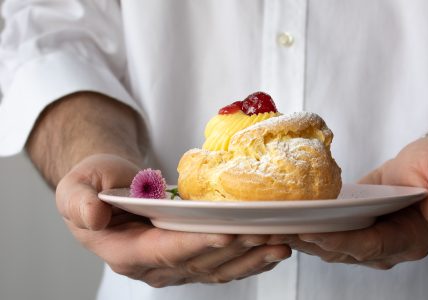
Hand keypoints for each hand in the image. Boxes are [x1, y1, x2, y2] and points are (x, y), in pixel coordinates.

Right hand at [56, 154, 290, 286]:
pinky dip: (248, 260)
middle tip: (265, 232)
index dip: (193, 244)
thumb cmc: (94, 185)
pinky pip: (222, 265)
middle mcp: (151, 265)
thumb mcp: (75, 188)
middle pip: (197, 262)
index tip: (225, 233)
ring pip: (216, 269)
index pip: (162, 251)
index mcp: (123, 251)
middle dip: (233, 248)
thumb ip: (79, 203)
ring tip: (279, 243)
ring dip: (249, 258)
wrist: (110, 190)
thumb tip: (94, 216)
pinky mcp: (190, 258)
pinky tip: (271, 250)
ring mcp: (174, 265)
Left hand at [282, 136, 427, 268]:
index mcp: (408, 238)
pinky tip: (282, 219)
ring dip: (300, 239)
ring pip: (329, 246)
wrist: (427, 165)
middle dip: (308, 242)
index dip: (340, 241)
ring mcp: (368, 237)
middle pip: (341, 251)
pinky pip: (327, 232)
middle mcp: (385, 244)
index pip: (368, 245)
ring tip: (271, 229)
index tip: (310, 232)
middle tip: (276, 232)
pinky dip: (305, 227)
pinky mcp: (354, 225)